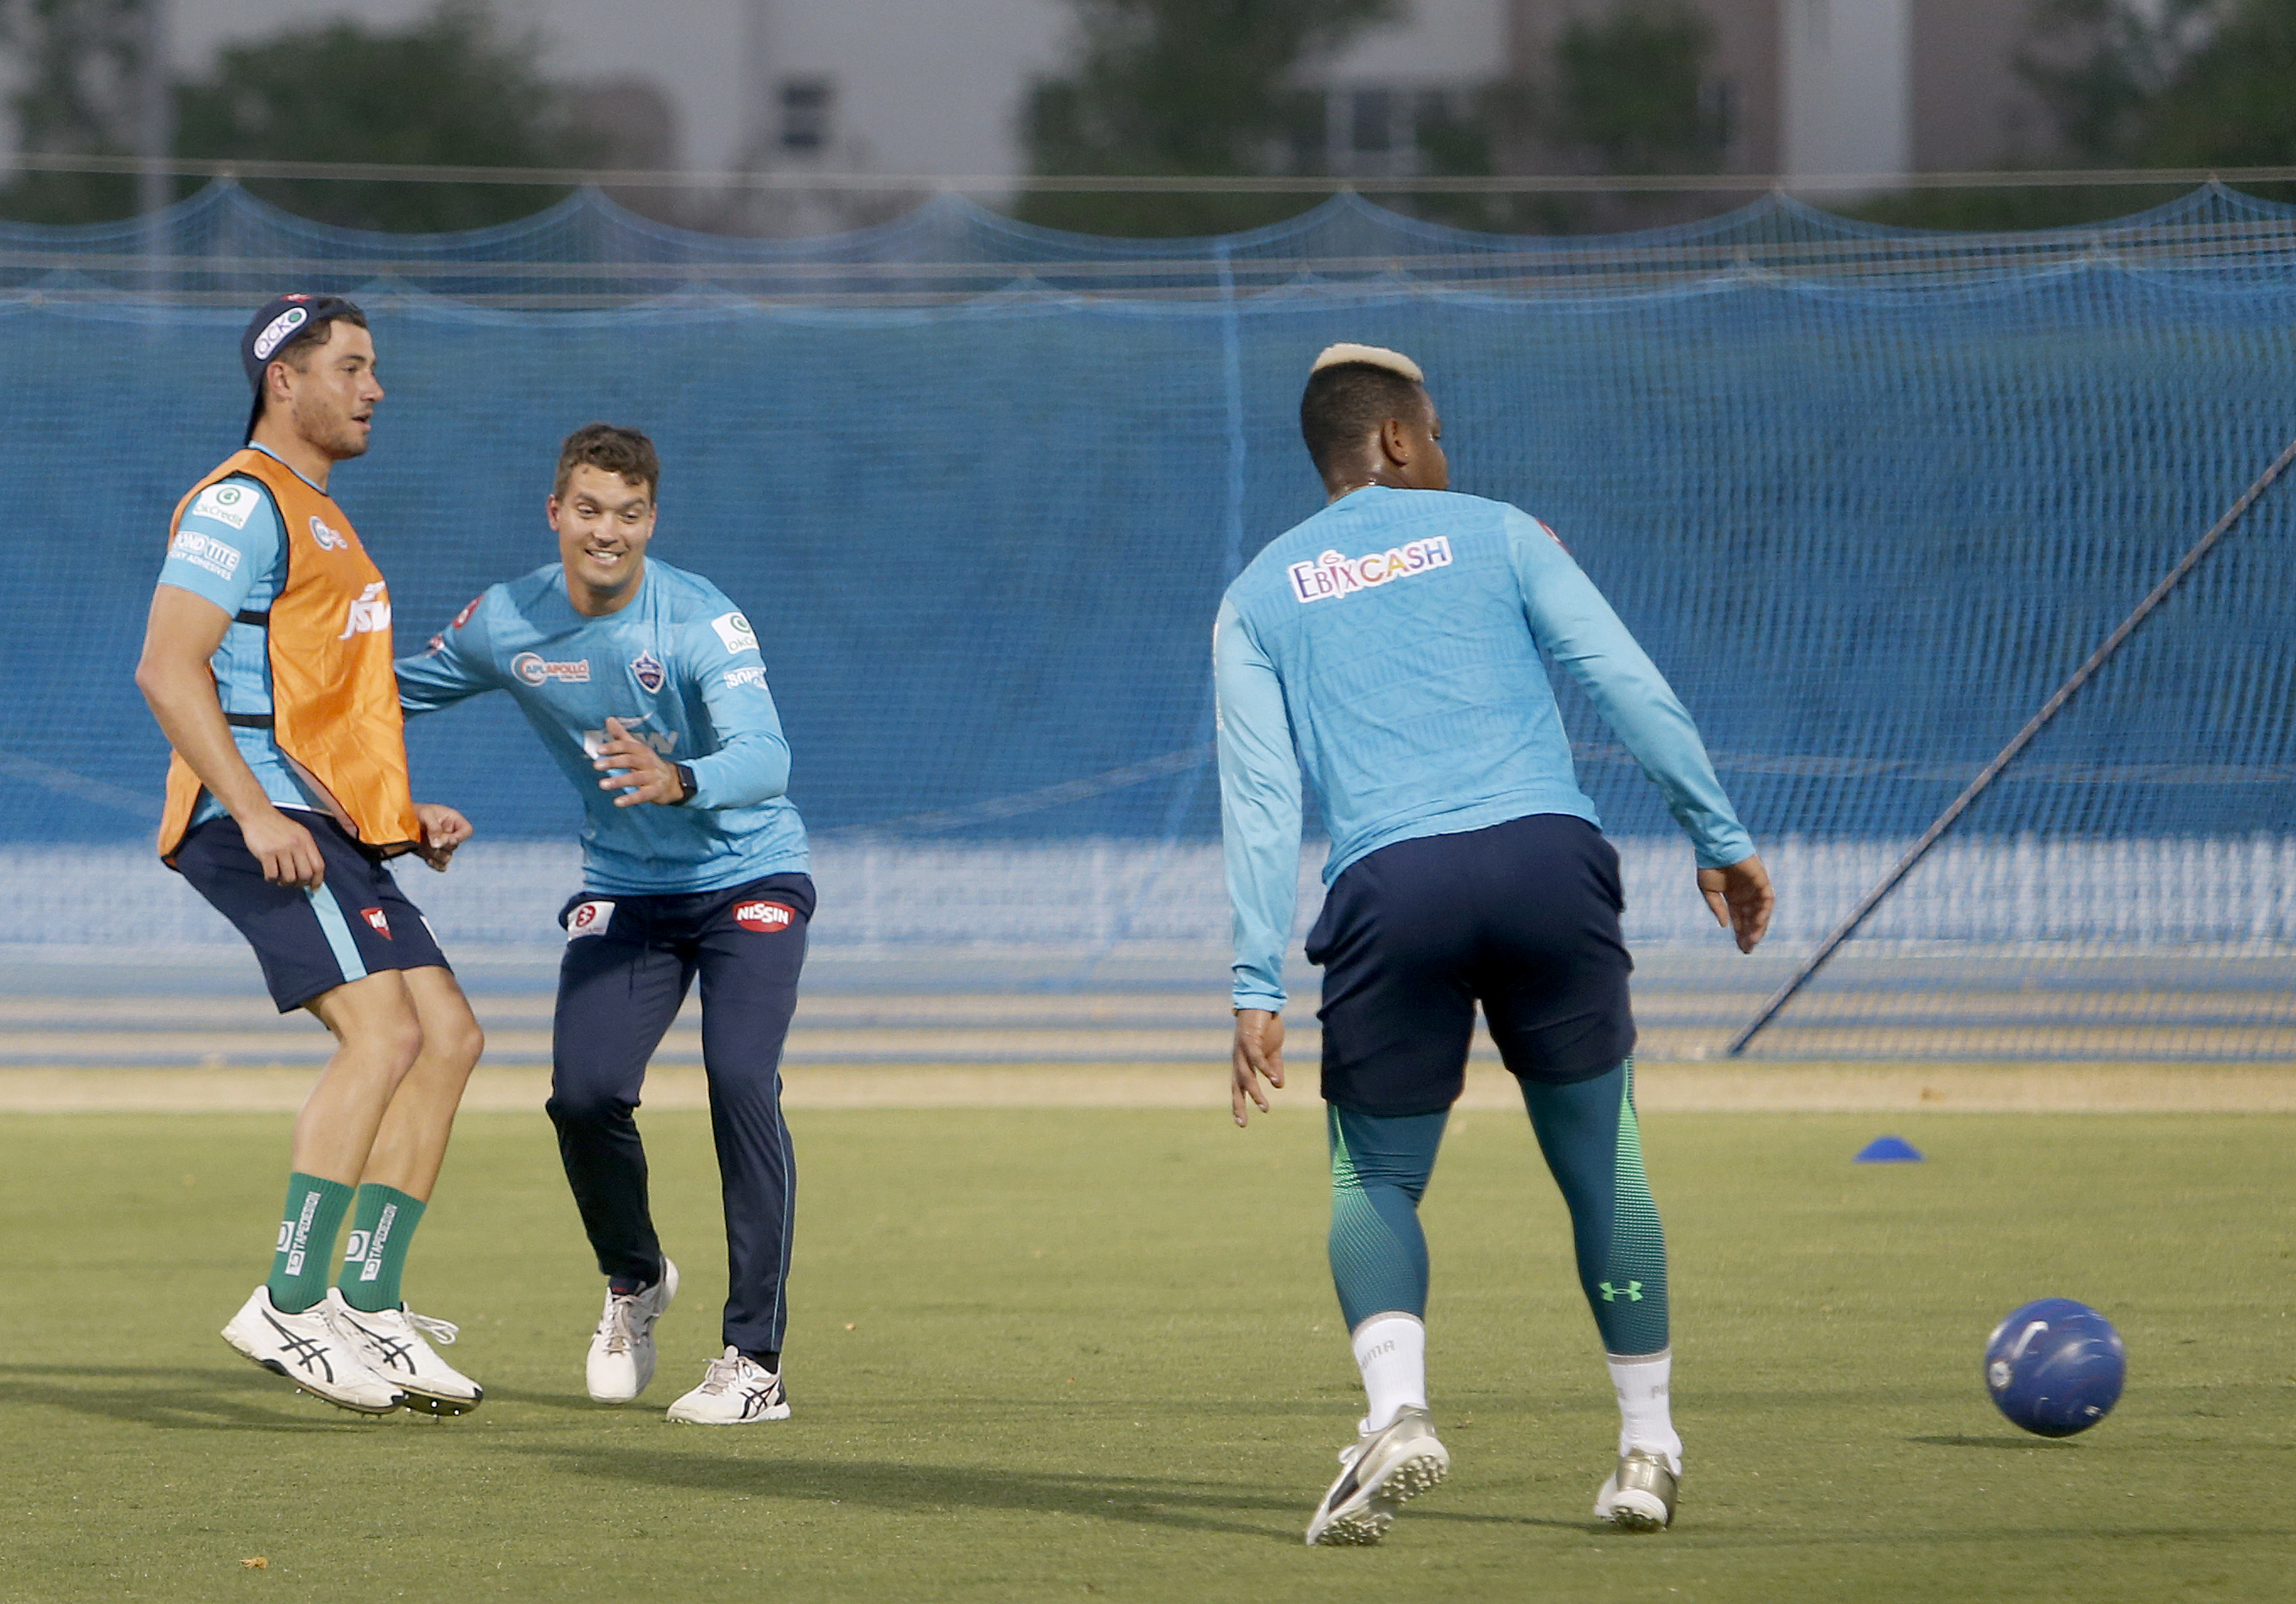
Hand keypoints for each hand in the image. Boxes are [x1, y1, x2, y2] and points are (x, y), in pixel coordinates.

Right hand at [240, 805, 324, 889]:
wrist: (258, 814)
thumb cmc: (278, 826)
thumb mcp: (298, 833)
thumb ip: (306, 850)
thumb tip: (311, 874)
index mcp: (306, 840)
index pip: (319, 865)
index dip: (318, 880)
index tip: (314, 888)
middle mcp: (296, 844)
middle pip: (306, 874)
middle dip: (301, 884)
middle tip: (294, 883)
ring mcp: (281, 849)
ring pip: (290, 877)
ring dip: (285, 883)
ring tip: (281, 880)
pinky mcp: (266, 853)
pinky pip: (272, 875)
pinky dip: (271, 879)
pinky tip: (270, 875)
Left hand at [412, 803, 472, 870]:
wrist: (398, 820)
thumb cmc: (414, 812)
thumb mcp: (425, 816)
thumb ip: (434, 829)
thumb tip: (438, 845)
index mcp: (453, 820)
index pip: (466, 830)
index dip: (461, 837)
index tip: (450, 839)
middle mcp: (450, 834)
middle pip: (455, 846)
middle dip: (443, 846)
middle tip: (429, 841)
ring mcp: (441, 846)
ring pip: (447, 857)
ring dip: (437, 855)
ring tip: (425, 847)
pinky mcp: (432, 854)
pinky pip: (441, 866)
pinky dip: (436, 865)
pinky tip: (428, 860)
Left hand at [592, 717, 685, 807]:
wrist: (673, 781)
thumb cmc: (649, 763)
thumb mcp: (638, 748)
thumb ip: (622, 735)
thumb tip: (609, 719)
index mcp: (642, 751)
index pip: (628, 746)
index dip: (614, 747)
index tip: (599, 750)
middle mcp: (648, 762)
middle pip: (630, 760)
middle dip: (613, 762)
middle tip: (596, 765)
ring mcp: (652, 777)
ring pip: (635, 778)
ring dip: (618, 781)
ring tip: (602, 784)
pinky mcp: (655, 792)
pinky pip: (642, 796)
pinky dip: (630, 799)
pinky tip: (617, 802)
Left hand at [1231, 1008, 1285, 1126]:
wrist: (1263, 1002)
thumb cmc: (1265, 1025)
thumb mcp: (1273, 1050)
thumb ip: (1275, 1067)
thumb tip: (1278, 1086)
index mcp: (1244, 1062)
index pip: (1238, 1086)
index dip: (1239, 1103)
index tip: (1241, 1122)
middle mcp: (1239, 1058)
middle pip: (1236, 1085)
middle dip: (1239, 1104)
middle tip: (1243, 1123)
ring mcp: (1243, 1049)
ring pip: (1245, 1075)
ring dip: (1254, 1092)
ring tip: (1265, 1107)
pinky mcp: (1250, 1039)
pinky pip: (1256, 1058)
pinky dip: (1264, 1069)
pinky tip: (1273, 1080)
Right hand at [1699, 854, 1774, 953]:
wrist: (1715, 846)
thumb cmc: (1709, 865)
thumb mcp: (1709, 891)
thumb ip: (1718, 908)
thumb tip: (1725, 925)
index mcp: (1733, 896)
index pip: (1739, 919)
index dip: (1740, 933)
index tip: (1740, 948)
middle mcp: (1746, 894)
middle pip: (1751, 919)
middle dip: (1749, 934)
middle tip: (1747, 950)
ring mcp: (1755, 888)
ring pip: (1760, 912)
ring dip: (1758, 927)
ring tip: (1752, 941)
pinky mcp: (1762, 881)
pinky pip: (1767, 900)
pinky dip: (1764, 913)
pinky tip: (1757, 925)